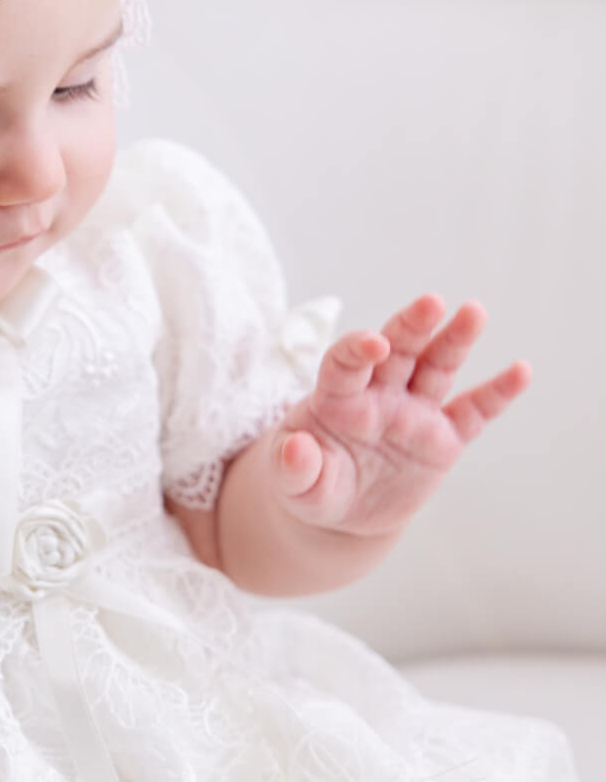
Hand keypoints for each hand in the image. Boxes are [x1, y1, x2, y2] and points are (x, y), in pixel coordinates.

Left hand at [271, 295, 528, 538]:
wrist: (341, 511)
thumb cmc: (309, 484)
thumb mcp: (293, 484)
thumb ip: (293, 468)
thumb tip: (294, 449)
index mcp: (336, 397)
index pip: (346, 362)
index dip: (358, 349)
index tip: (375, 343)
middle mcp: (378, 394)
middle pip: (397, 350)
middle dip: (412, 325)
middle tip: (432, 301)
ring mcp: (413, 412)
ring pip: (436, 368)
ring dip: (454, 339)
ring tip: (474, 311)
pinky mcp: (442, 439)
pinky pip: (472, 412)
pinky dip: (495, 393)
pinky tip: (520, 370)